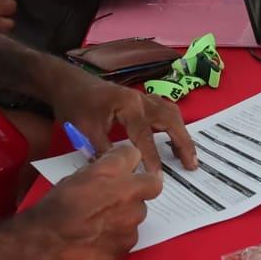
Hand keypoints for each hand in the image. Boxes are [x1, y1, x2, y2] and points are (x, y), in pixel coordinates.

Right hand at [24, 145, 161, 259]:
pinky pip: (130, 235)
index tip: (127, 167)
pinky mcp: (129, 243)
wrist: (44, 243)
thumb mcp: (75, 178)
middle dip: (144, 186)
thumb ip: (100, 171)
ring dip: (127, 214)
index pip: (134, 154)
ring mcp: (131, 219)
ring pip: (140, 212)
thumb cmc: (53, 209)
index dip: (129, 160)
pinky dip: (119, 236)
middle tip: (128, 193)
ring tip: (103, 222)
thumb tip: (111, 170)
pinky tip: (101, 238)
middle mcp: (127, 192)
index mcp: (110, 171)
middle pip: (152, 184)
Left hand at [48, 68, 196, 172]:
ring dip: (181, 133)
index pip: (145, 135)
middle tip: (192, 164)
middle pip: (170, 120)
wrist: (68, 83)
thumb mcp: (85, 130)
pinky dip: (173, 124)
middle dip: (182, 142)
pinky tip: (175, 136)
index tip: (158, 176)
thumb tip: (118, 173)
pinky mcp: (140, 100)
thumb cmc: (75, 104)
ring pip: (171, 113)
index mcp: (128, 105)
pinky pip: (165, 110)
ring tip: (188, 154)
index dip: (152, 157)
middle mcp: (140, 99)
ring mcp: (142, 97)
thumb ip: (103, 151)